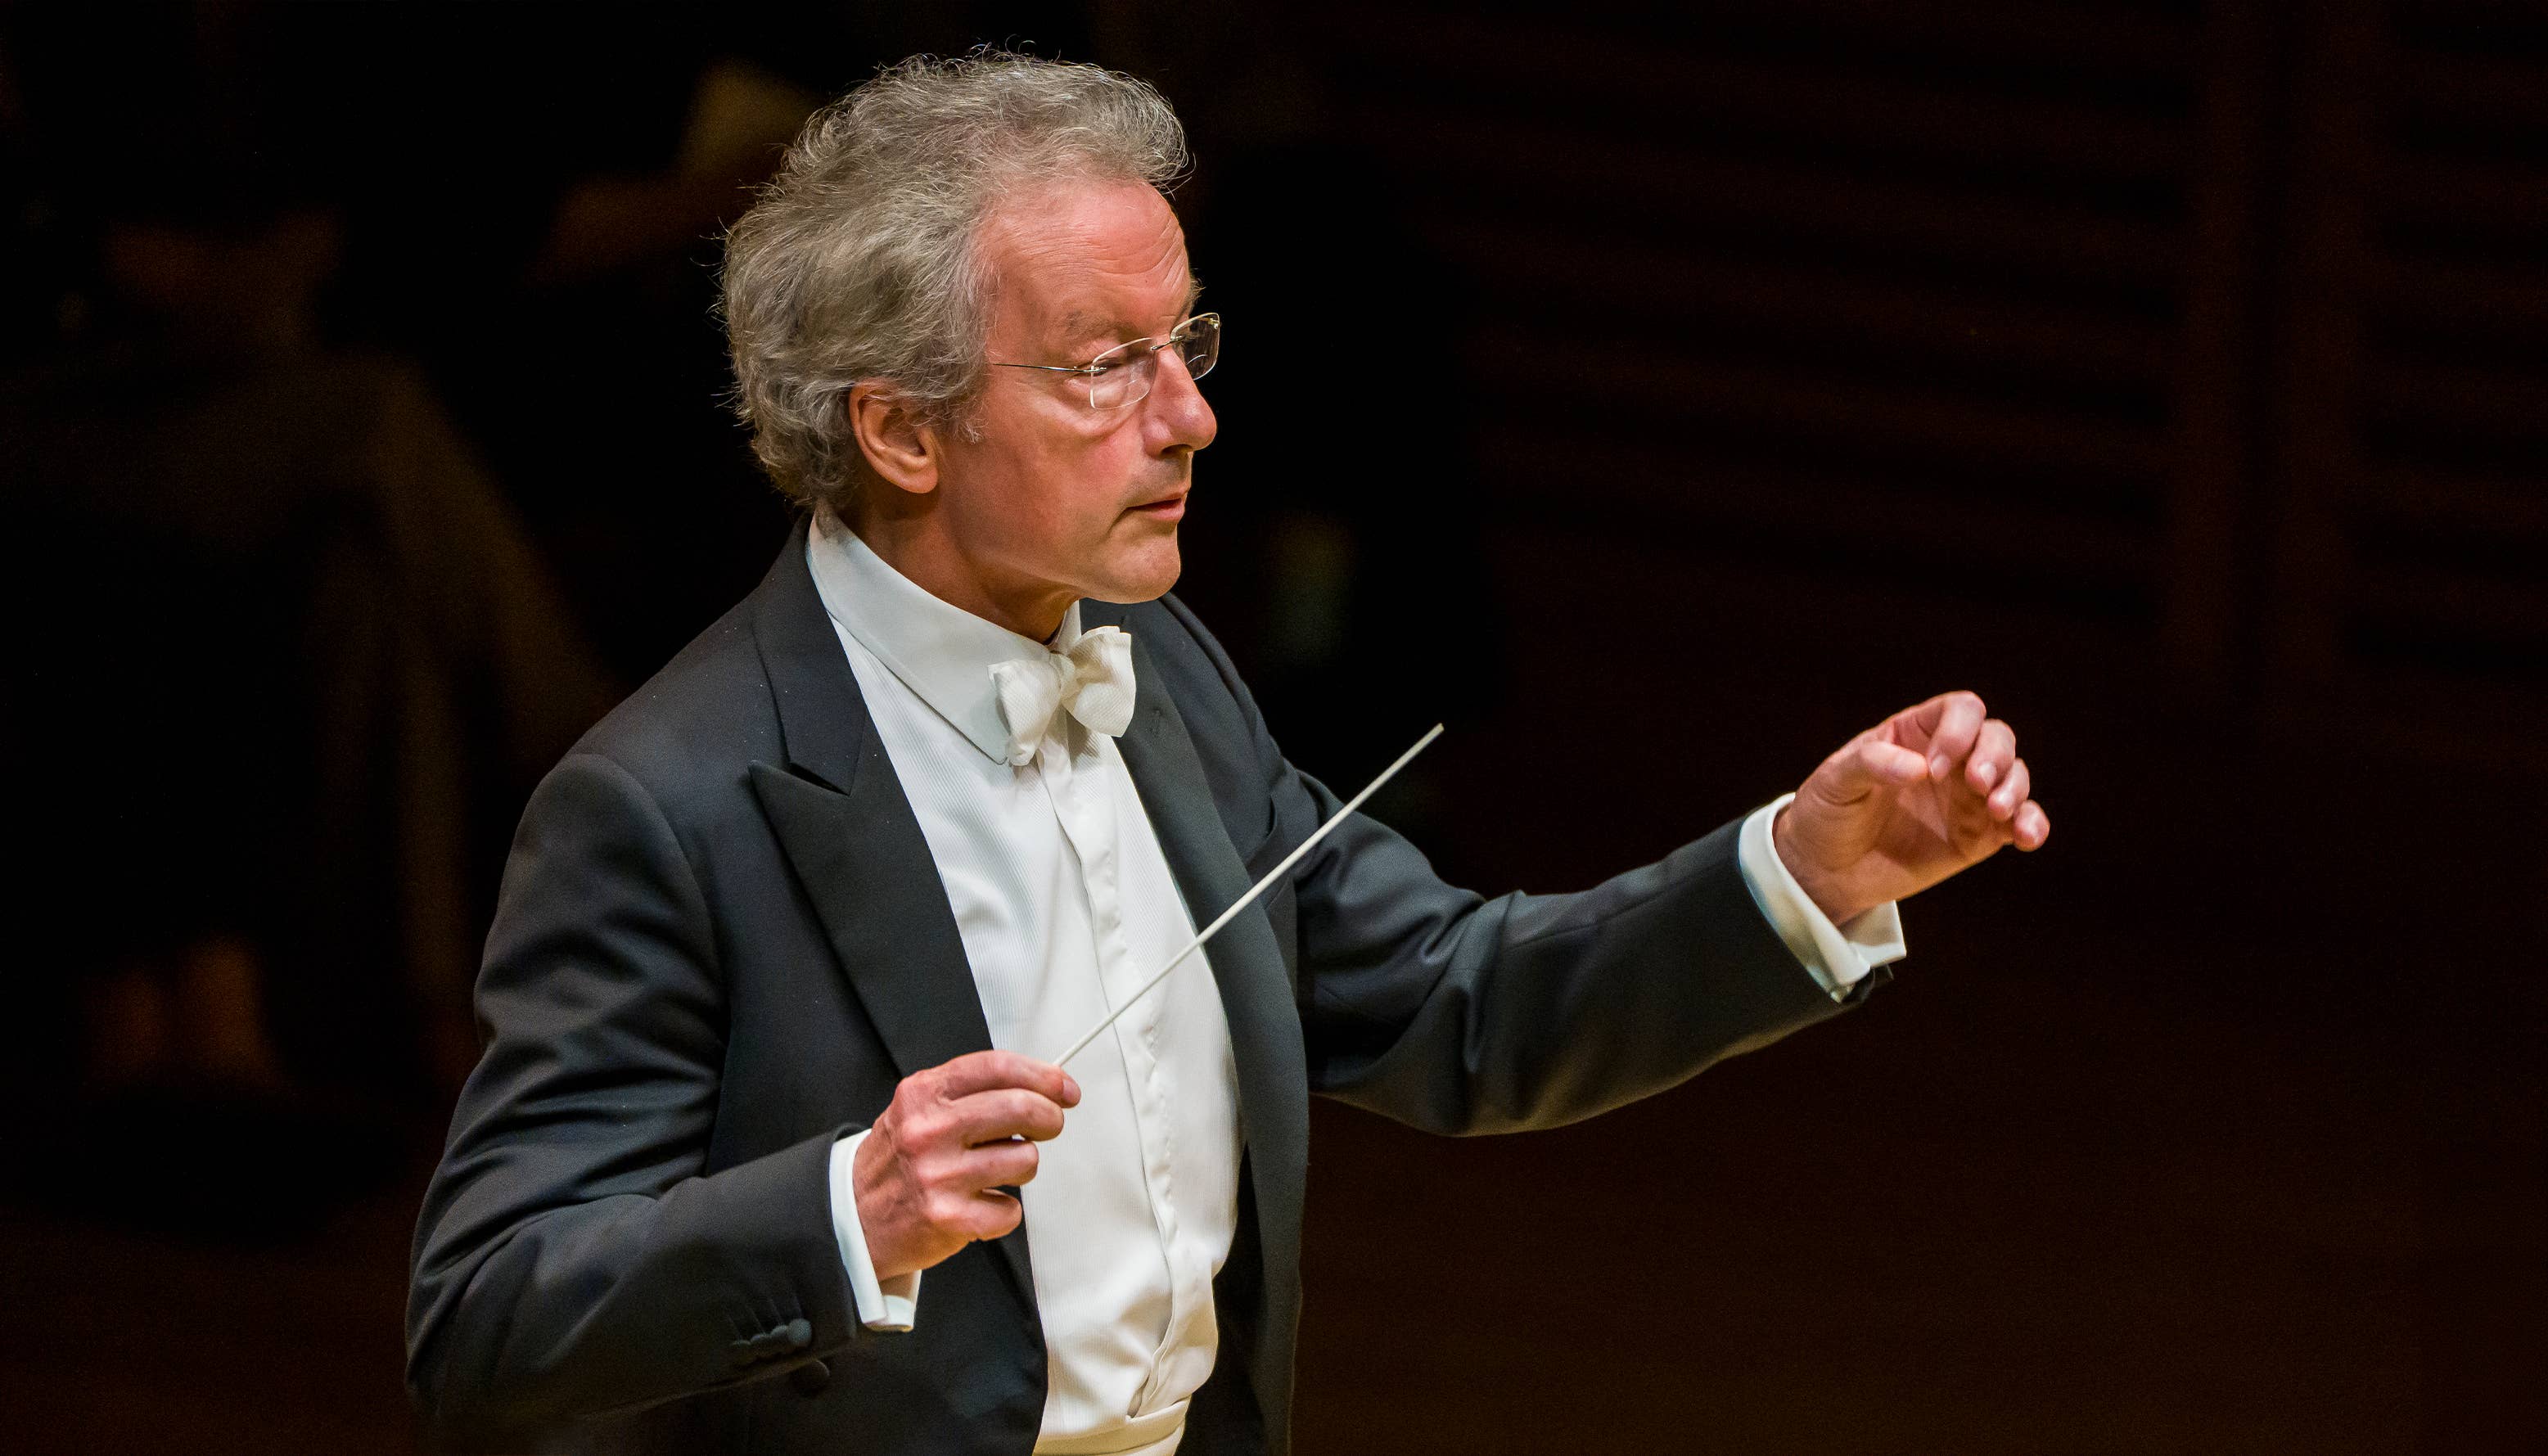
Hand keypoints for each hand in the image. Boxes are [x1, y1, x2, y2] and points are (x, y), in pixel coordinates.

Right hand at [852, 1050, 1079, 1280]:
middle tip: (1048, 1126)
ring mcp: (938, 1174)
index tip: (1064, 1088)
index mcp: (923, 1094)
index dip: (1042, 1075)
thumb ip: (969, 1093)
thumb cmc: (899, 1160)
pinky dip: (1004, 1212)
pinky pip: (1011, 1211)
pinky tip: (981, 1205)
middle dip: (1049, 1118)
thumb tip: (1041, 1086)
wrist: (852, 1216)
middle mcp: (929, 1130)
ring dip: (1022, 1166)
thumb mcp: (918, 1109)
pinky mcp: (948, 1217)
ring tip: (996, 1172)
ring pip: (1024, 1159)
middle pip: (1021, 1108)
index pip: (997, 1068)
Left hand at [1772, 690, 2049, 925]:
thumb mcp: (1835, 781)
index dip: (1959, 731)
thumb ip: (1872, 764)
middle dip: (1995, 757)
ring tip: (1996, 810)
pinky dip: (2031, 825)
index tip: (1932, 768)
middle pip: (1997, 738)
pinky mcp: (1979, 837)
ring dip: (2015, 789)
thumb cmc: (1827, 813)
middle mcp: (1950, 760)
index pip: (1962, 710)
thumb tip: (1919, 768)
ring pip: (2014, 776)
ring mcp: (1968, 798)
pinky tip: (2026, 837)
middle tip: (1975, 784)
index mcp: (1917, 733)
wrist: (1826, 870)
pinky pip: (2019, 823)